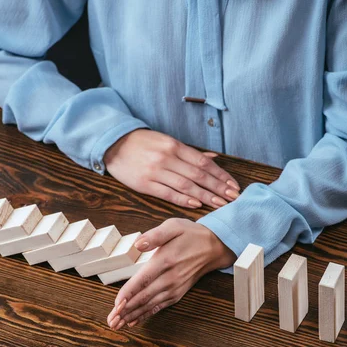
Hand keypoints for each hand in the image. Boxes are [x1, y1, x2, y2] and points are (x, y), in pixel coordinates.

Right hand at [104, 129, 239, 208]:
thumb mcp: (167, 142)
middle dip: (218, 188)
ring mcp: (156, 172)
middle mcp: (167, 158)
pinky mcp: (145, 184)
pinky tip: (197, 204)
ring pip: (186, 186)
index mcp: (174, 146)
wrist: (113, 144)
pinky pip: (168, 194)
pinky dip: (184, 200)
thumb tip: (214, 159)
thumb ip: (190, 153)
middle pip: (199, 175)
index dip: (221, 175)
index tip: (233, 186)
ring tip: (220, 204)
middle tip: (233, 198)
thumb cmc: (143, 144)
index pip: (203, 163)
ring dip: (206, 196)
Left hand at [107, 218, 236, 329]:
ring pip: (150, 305)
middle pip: (143, 297)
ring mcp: (174, 288)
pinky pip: (159, 307)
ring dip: (133, 315)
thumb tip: (138, 243)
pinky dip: (146, 315)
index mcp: (165, 261)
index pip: (142, 280)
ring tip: (117, 325)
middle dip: (125, 311)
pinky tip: (134, 321)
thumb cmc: (191, 235)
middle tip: (111, 321)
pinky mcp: (177, 293)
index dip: (128, 294)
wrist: (214, 247)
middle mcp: (170, 278)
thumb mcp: (173, 226)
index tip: (116, 305)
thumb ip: (154, 235)